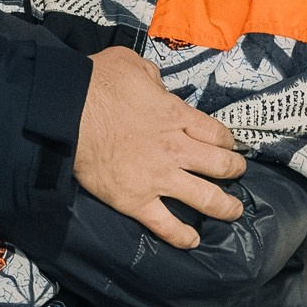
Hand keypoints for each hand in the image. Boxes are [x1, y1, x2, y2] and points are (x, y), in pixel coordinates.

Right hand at [74, 48, 246, 248]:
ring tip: (233, 212)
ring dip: (224, 207)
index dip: (228, 141)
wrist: (68, 113)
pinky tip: (192, 241)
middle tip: (238, 174)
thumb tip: (156, 85)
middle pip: (221, 166)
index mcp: (177, 116)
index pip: (217, 133)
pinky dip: (182, 236)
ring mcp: (159, 178)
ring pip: (205, 198)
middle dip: (235, 171)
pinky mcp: (137, 201)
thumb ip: (151, 77)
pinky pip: (166, 225)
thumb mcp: (132, 64)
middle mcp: (176, 149)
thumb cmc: (98, 84)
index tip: (230, 145)